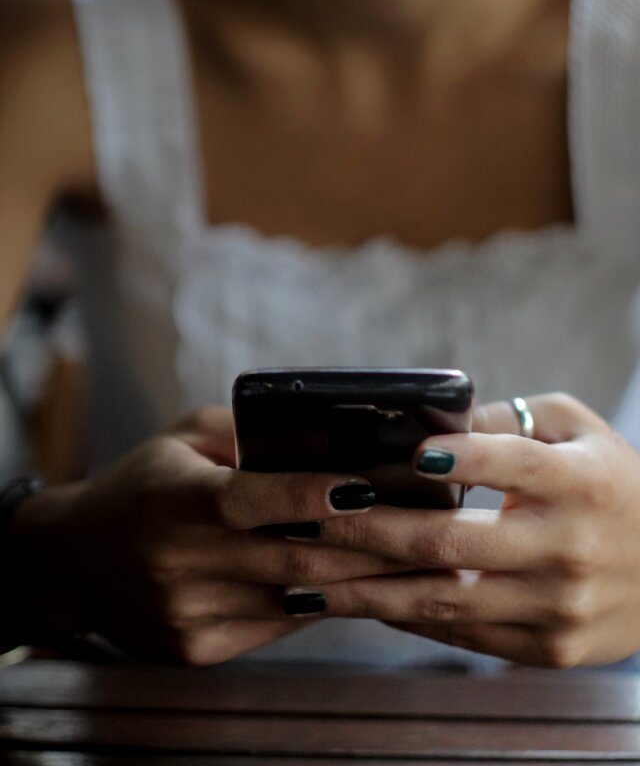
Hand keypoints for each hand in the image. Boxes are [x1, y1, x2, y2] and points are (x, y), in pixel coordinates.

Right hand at [10, 407, 401, 664]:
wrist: (77, 560)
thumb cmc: (144, 485)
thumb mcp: (181, 440)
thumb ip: (243, 435)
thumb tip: (320, 437)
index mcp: (175, 501)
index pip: (251, 499)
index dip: (311, 494)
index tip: (369, 486)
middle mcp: (178, 563)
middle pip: (292, 559)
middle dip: (371, 548)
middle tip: (431, 536)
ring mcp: (188, 615)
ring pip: (295, 600)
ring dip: (362, 582)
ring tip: (419, 565)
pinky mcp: (197, 649)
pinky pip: (278, 625)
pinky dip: (322, 602)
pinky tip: (361, 585)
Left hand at [287, 394, 639, 667]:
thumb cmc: (610, 484)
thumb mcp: (575, 431)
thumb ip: (506, 422)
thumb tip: (425, 423)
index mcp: (581, 483)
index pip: (512, 463)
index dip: (459, 458)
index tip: (405, 455)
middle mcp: (570, 548)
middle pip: (452, 541)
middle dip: (369, 530)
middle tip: (309, 516)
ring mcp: (558, 608)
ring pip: (443, 599)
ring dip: (365, 589)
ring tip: (305, 575)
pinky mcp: (548, 649)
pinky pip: (462, 634)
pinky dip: (406, 616)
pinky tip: (359, 600)